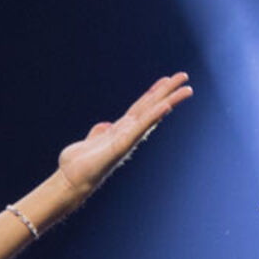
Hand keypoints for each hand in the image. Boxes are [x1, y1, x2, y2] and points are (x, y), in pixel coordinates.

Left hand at [56, 72, 190, 198]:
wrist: (71, 181)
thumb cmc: (79, 165)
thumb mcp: (89, 143)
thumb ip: (98, 133)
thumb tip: (105, 125)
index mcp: (120, 130)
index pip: (141, 107)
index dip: (153, 93)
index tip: (167, 80)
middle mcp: (127, 133)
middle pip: (150, 107)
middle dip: (168, 92)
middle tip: (184, 76)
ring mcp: (127, 139)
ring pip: (151, 115)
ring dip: (169, 101)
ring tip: (187, 89)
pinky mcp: (121, 145)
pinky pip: (140, 128)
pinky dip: (153, 116)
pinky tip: (165, 105)